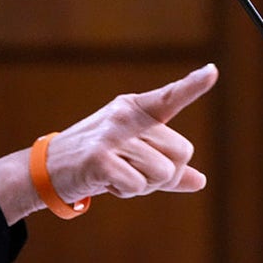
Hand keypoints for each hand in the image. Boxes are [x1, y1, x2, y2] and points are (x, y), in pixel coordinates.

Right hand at [0, 64, 217, 223]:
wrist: (48, 170)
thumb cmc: (99, 162)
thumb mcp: (135, 159)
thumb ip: (168, 168)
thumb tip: (200, 181)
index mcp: (136, 109)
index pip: (170, 97)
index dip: (194, 85)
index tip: (213, 70)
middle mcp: (124, 116)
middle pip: (183, 152)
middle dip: (166, 173)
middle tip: (134, 171)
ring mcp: (111, 135)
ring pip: (164, 172)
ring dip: (146, 185)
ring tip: (118, 175)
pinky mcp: (99, 158)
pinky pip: (139, 185)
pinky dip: (127, 192)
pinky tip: (106, 183)